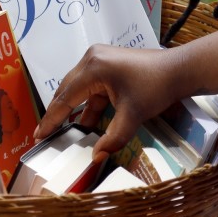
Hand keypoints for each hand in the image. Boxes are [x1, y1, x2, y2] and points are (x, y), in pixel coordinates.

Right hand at [34, 44, 181, 162]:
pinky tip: (85, 122)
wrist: (179, 69)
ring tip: (61, 130)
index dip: (51, 119)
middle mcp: (90, 59)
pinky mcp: (106, 63)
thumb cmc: (156, 87)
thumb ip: (112, 138)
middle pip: (66, 90)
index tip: (39, 135)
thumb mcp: (132, 115)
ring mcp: (98, 59)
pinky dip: (87, 104)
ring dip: (73, 109)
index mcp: (92, 68)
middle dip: (57, 113)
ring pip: (77, 88)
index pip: (65, 98)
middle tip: (44, 134)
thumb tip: (95, 157)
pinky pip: (90, 86)